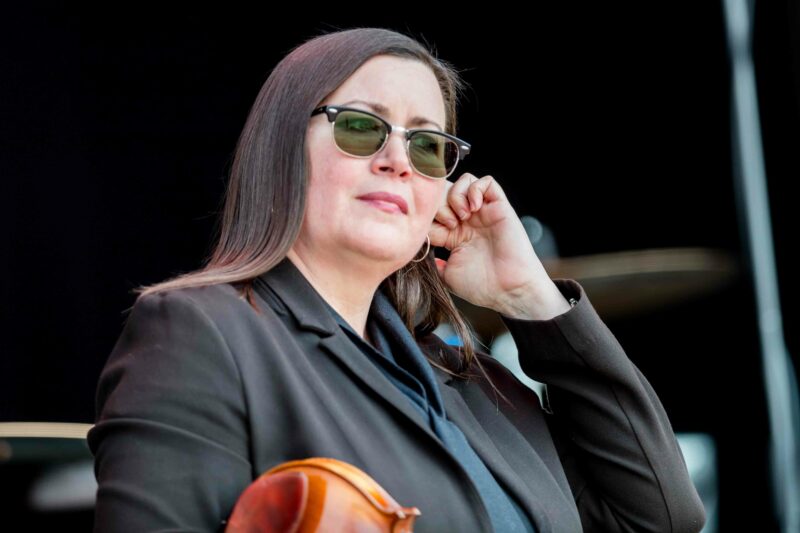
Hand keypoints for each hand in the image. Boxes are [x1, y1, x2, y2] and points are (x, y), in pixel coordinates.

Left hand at [428, 173, 570, 318]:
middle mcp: (468, 221)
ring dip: (456, 195)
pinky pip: (487, 181)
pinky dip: (475, 189)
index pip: (431, 210)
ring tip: (461, 217)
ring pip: (464, 182)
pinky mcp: (500, 207)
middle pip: (444, 192)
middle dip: (439, 203)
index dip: (426, 215)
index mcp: (453, 235)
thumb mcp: (447, 275)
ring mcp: (483, 213)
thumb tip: (422, 250)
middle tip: (447, 224)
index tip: (429, 232)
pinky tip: (474, 208)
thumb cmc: (482, 286)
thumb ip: (433, 262)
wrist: (508, 290)